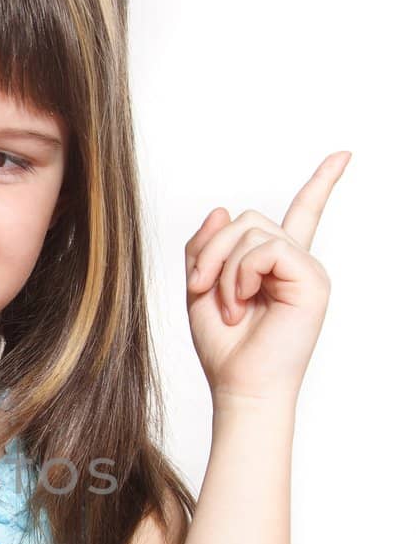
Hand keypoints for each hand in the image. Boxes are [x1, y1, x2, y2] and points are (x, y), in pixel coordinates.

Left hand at [184, 151, 350, 405]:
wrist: (240, 387)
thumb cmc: (224, 348)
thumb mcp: (200, 288)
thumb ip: (205, 247)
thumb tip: (220, 208)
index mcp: (276, 264)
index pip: (302, 213)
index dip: (322, 183)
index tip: (344, 156)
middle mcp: (297, 262)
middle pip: (246, 219)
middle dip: (213, 251)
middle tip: (201, 289)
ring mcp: (308, 270)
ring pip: (252, 230)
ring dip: (223, 267)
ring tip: (228, 307)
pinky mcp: (312, 280)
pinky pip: (267, 249)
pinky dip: (241, 274)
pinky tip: (242, 303)